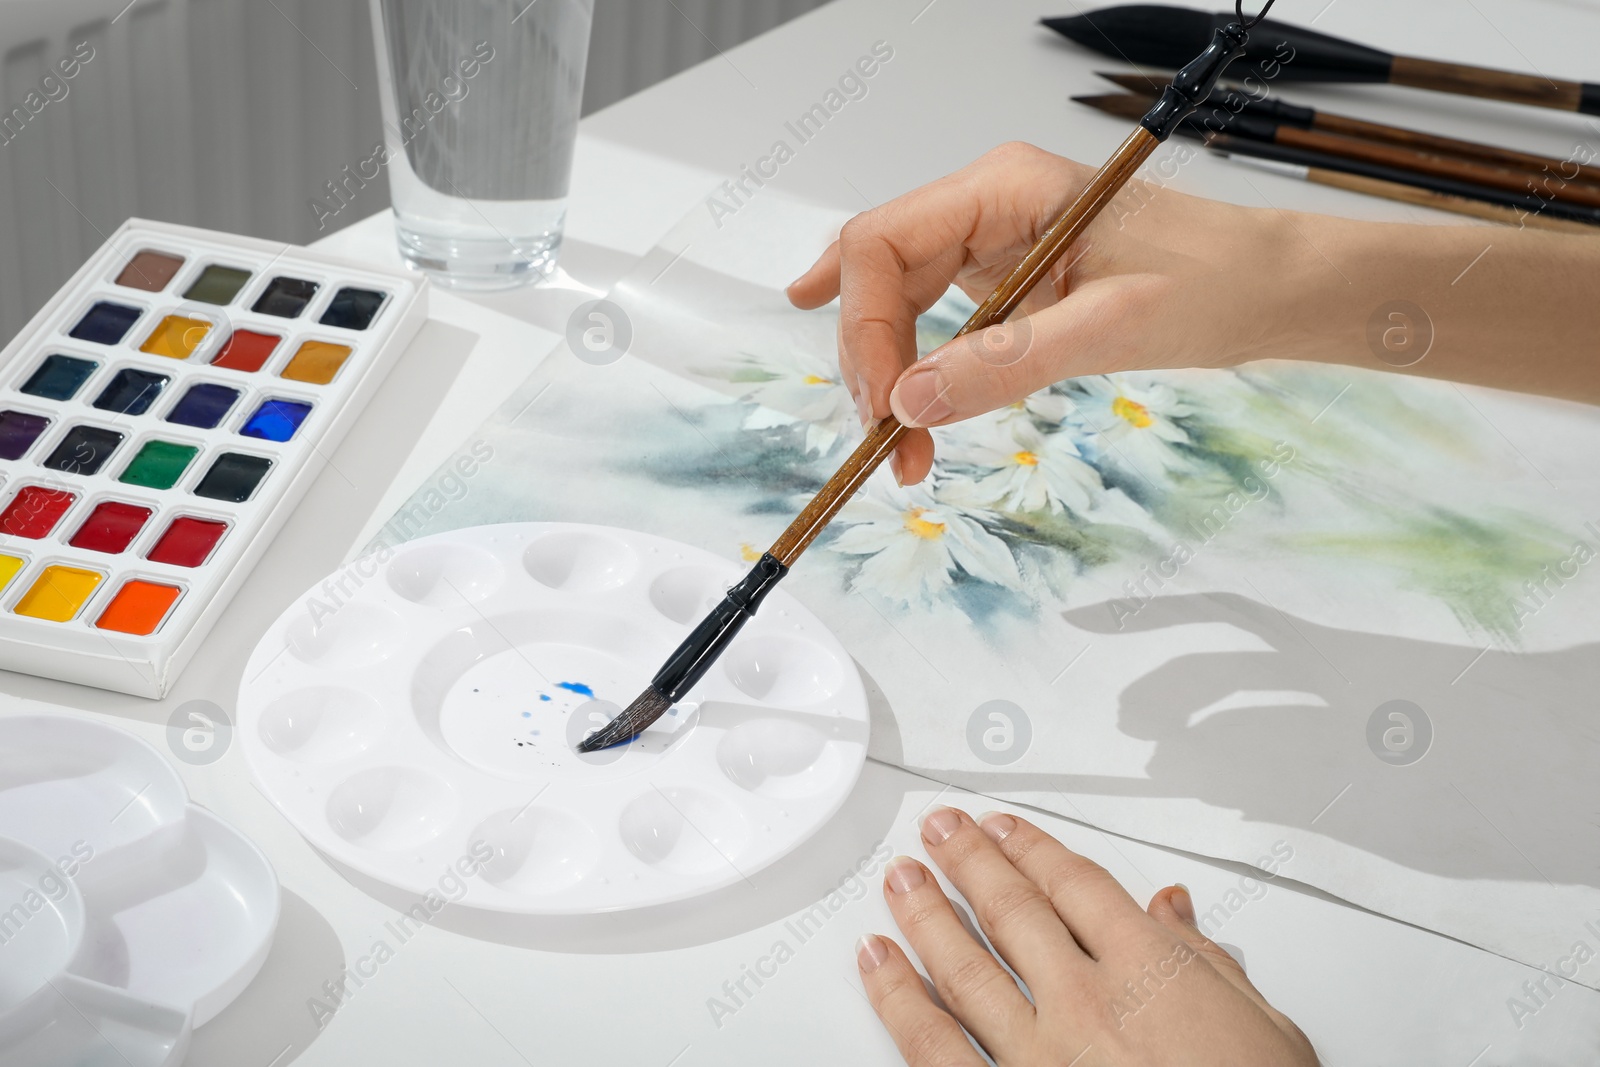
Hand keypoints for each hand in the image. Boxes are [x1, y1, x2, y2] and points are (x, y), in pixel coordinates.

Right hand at [787, 142, 1291, 484]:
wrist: (1271, 289)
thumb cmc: (1213, 284)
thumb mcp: (1110, 328)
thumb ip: (1004, 362)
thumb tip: (909, 405)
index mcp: (1005, 188)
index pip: (883, 244)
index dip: (867, 328)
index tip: (886, 409)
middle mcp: (987, 204)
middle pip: (878, 273)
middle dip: (871, 360)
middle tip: (888, 444)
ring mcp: (994, 240)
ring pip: (897, 299)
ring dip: (888, 374)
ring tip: (902, 447)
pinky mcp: (1008, 278)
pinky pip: (935, 319)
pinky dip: (917, 371)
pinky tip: (894, 401)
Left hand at [856, 808, 1318, 1065]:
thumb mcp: (1266, 1030)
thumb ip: (1207, 964)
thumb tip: (1176, 912)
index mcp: (1150, 969)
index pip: (1076, 885)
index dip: (1032, 849)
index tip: (1006, 830)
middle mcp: (1086, 1002)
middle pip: (1011, 911)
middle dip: (969, 863)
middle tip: (939, 832)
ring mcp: (1040, 1054)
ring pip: (964, 967)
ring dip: (925, 915)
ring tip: (902, 880)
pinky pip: (936, 1046)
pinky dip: (899, 1000)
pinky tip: (880, 966)